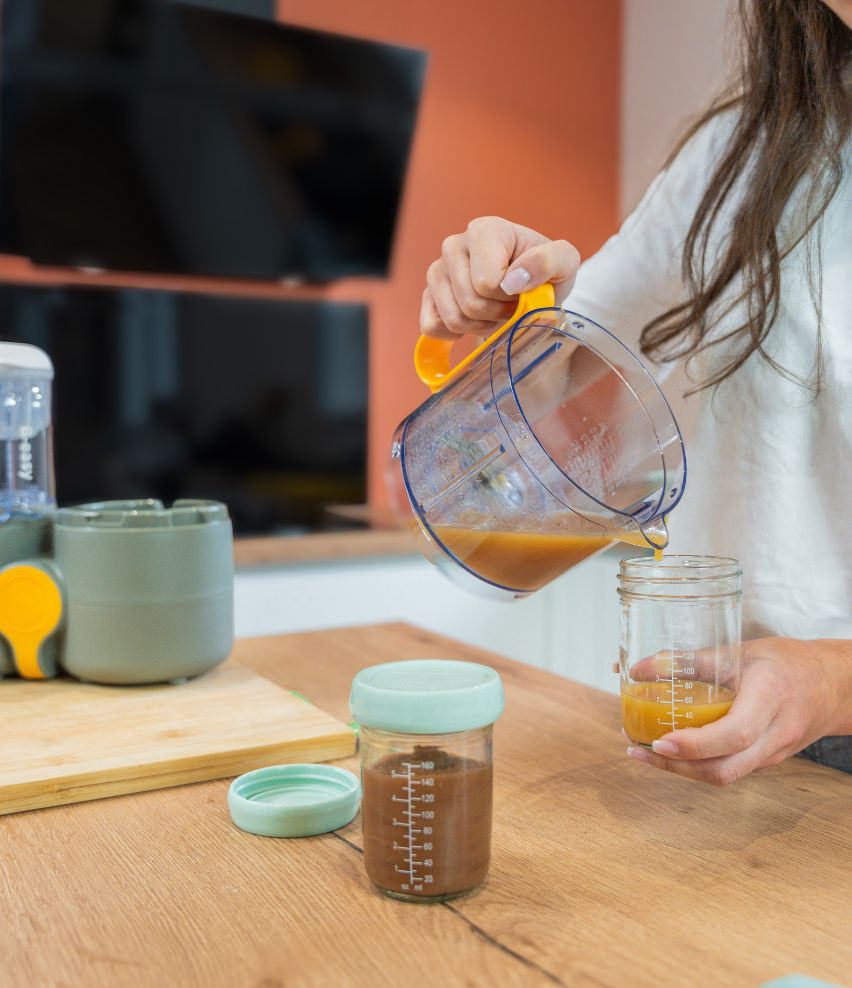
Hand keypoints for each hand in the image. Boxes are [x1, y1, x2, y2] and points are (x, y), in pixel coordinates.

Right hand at [420, 216, 580, 339]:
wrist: (531, 289)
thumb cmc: (545, 274)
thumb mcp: (564, 263)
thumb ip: (549, 261)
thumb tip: (514, 279)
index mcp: (484, 230)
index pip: (487, 282)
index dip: (509, 298)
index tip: (522, 292)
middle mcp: (454, 246)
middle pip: (470, 303)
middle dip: (496, 314)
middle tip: (512, 306)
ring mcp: (437, 271)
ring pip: (453, 318)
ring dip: (481, 326)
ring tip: (496, 312)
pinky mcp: (428, 295)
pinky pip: (432, 327)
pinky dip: (456, 334)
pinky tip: (473, 322)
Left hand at [625, 637, 851, 784]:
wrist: (834, 686)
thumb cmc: (787, 662)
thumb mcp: (740, 651)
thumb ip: (691, 661)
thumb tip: (638, 669)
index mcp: (770, 698)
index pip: (735, 734)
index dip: (694, 744)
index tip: (659, 740)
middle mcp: (775, 734)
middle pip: (724, 768)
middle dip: (677, 766)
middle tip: (640, 749)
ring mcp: (773, 754)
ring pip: (725, 775)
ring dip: (682, 770)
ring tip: (647, 750)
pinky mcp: (767, 761)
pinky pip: (730, 770)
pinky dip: (699, 765)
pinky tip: (674, 750)